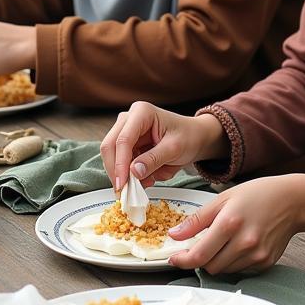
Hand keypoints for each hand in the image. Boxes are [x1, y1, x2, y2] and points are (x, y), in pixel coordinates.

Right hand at [100, 101, 227, 192]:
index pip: (123, 140)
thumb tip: (133, 172)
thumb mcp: (174, 149)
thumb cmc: (188, 137)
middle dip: (117, 171)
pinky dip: (132, 174)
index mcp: (141, 112)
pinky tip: (149, 176)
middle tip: (126, 192)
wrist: (195, 137)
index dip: (120, 164)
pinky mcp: (127, 144)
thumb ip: (154, 159)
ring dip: (126, 174)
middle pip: (110, 146)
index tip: (122, 185)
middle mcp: (129, 118)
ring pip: (113, 157)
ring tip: (149, 180)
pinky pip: (121, 163)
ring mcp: (126, 130)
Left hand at [167, 174, 304, 272]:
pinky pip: (240, 270)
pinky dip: (232, 261)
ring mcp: (256, 255)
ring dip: (216, 261)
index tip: (174, 258)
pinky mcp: (265, 262)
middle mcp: (244, 242)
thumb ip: (197, 219)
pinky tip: (238, 245)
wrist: (292, 201)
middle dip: (200, 259)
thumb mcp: (223, 199)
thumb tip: (174, 235)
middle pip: (210, 266)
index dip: (182, 260)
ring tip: (222, 242)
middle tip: (200, 245)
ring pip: (224, 270)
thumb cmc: (257, 195)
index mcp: (229, 223)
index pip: (199, 254)